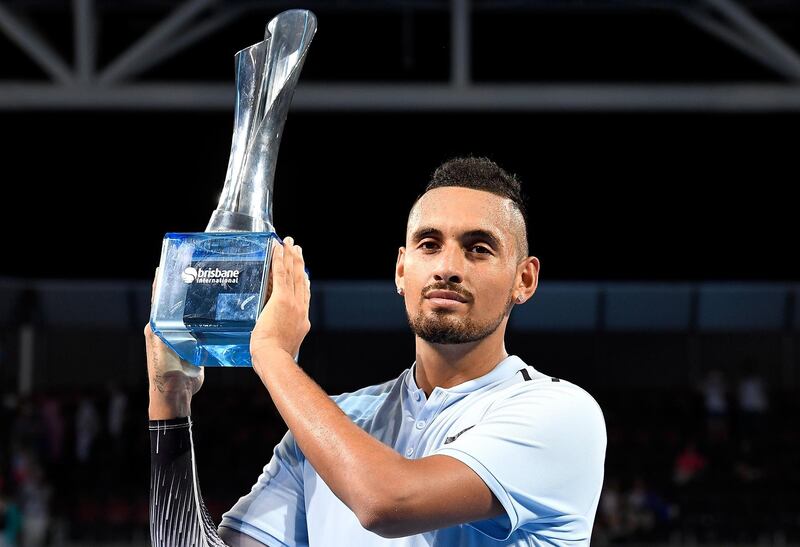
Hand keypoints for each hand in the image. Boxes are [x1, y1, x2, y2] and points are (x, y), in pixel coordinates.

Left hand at [145, 267, 203, 417]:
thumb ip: (161, 325)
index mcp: (157, 325)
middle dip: (185, 287)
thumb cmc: (164, 370)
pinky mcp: (195, 344)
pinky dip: (209, 317)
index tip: (169, 262)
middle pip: (178, 303)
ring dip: (199, 301)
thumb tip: (160, 305)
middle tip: (197, 269)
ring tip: (211, 284)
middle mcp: (169, 327)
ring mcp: (183, 335)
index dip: (163, 281)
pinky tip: (220, 309)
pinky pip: (203, 326)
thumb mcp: (160, 344)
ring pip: (192, 313)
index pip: (159, 297)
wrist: (176, 392)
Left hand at [250, 236, 310, 364]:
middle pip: (301, 280)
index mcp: (302, 320)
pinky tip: (278, 248)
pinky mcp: (281, 299)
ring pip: (292, 274)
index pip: (304, 296)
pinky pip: (280, 274)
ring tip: (289, 243)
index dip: (304, 282)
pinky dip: (279, 259)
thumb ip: (279, 339)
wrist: (275, 358)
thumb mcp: (283, 346)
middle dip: (299, 263)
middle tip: (297, 249)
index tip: (304, 273)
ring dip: (290, 255)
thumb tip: (271, 340)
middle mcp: (300, 309)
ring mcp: (292, 303)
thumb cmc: (274, 358)